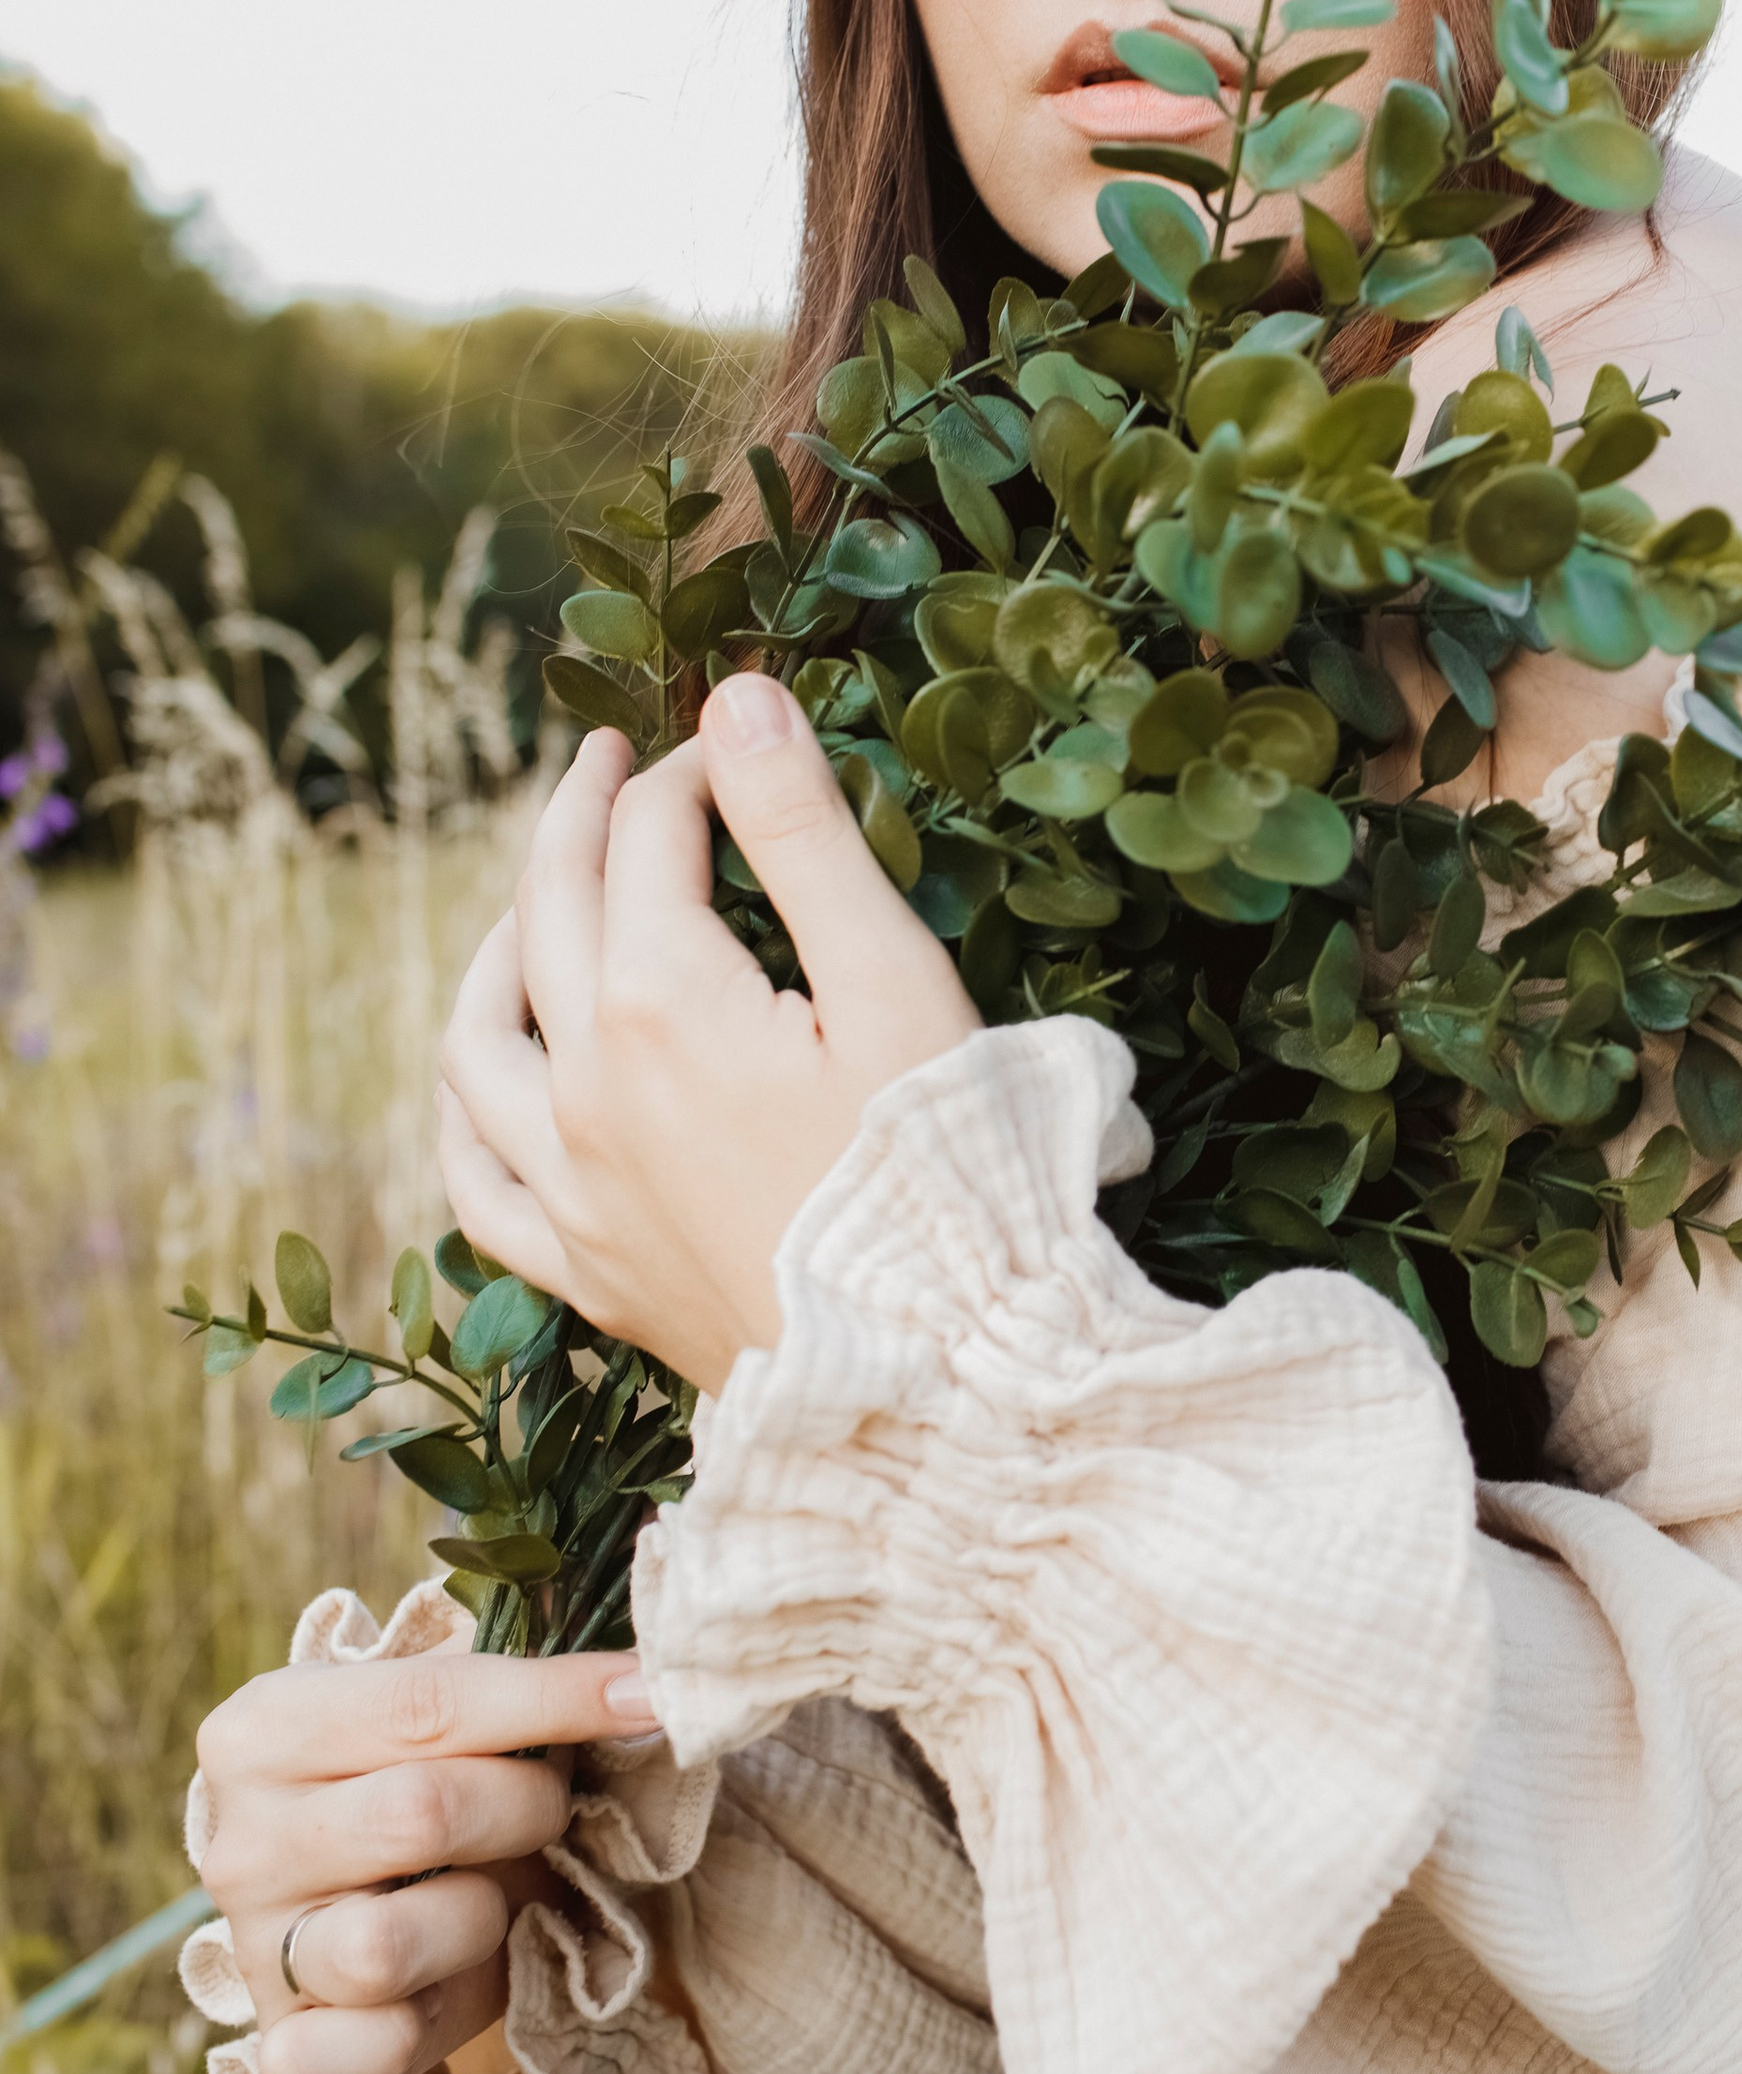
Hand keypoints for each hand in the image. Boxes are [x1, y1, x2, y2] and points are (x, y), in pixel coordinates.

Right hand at [192, 1647, 657, 2073]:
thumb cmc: (428, 1785)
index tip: (648, 1694)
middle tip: (550, 1809)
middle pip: (420, 1814)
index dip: (555, 1697)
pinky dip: (418, 2032)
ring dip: (480, 1920)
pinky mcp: (279, 2050)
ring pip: (386, 1946)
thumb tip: (640, 1666)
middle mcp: (240, 1839)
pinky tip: (440, 1993)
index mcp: (267, 1727)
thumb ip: (516, 1678)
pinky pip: (355, 2055)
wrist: (363, 1906)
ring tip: (489, 1900)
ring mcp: (251, 1950)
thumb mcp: (453, 1717)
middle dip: (526, 1809)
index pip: (428, 1701)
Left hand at [436, 676, 981, 1396]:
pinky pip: (477, 1185)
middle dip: (580, 816)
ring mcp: (573, 1189)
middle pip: (551, 911)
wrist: (940, 1377)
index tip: (742, 744)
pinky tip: (485, 1082)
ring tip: (532, 905)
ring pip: (476, 1041)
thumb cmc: (945, 1174)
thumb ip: (805, 832)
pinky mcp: (586, 1274)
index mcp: (662, 1003)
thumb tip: (734, 696)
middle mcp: (586, 1089)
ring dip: (497, 948)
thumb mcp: (893, 981)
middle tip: (611, 758)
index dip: (693, 769)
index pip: (650, 839)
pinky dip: (465, 1115)